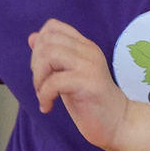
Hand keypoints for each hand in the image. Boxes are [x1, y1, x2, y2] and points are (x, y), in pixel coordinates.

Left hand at [29, 19, 131, 150]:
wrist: (118, 123)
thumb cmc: (90, 101)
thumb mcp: (66, 75)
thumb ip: (52, 57)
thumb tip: (32, 37)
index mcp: (84, 46)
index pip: (53, 27)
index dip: (39, 45)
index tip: (42, 68)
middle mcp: (88, 51)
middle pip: (47, 41)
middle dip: (35, 64)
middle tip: (40, 85)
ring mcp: (90, 66)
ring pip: (49, 55)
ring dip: (38, 78)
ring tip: (43, 94)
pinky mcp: (89, 84)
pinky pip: (54, 82)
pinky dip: (44, 95)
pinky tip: (47, 107)